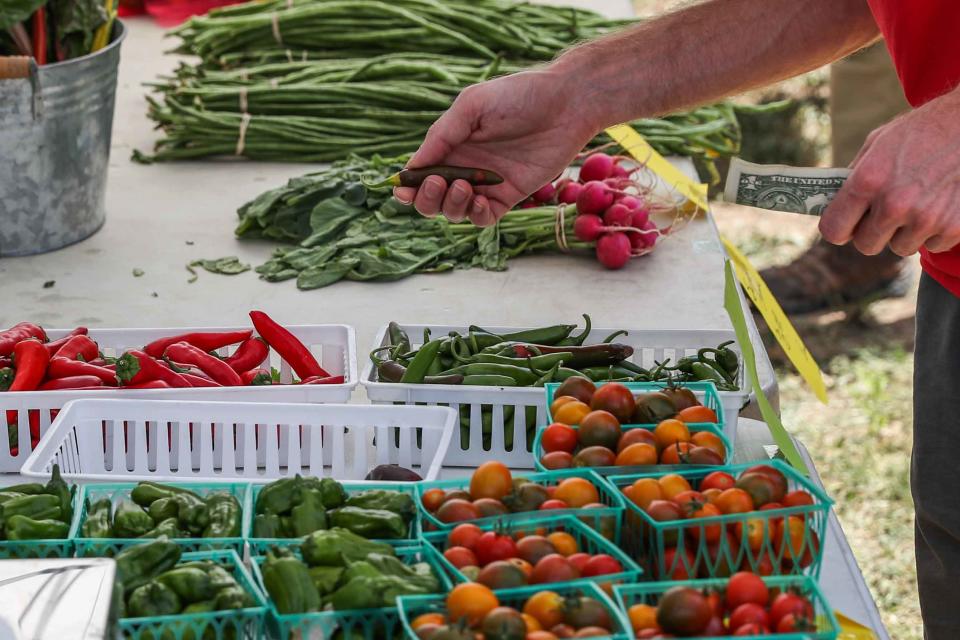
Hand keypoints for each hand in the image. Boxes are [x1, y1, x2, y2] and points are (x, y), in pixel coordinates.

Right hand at [394, 67, 600, 225]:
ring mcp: (486, 184)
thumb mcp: (472, 106)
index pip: (420, 173)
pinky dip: (475, 215)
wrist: (566, 104)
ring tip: (465, 185)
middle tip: (438, 182)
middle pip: (432, 199)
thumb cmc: (518, 96)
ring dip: (451, 206)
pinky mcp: (509, 196)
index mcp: (450, 145)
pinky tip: (480, 201)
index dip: (408, 186)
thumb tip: (412, 166)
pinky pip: (483, 218)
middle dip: (427, 198)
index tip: (403, 189)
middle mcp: (464, 167)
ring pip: (455, 212)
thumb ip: (441, 136)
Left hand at [820, 86, 959, 255]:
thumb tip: (837, 202)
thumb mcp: (878, 143)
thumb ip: (856, 175)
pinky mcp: (954, 227)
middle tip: (883, 215)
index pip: (834, 230)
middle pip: (866, 245)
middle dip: (871, 232)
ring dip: (904, 233)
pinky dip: (934, 232)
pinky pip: (932, 245)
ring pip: (900, 247)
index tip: (845, 225)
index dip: (839, 229)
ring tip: (916, 206)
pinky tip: (940, 206)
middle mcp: (894, 204)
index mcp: (868, 181)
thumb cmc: (922, 130)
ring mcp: (925, 219)